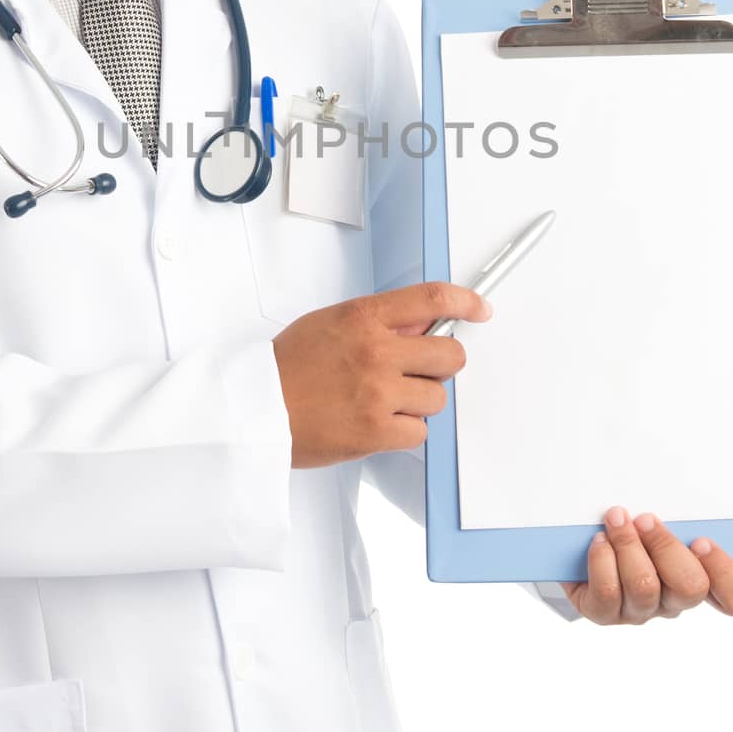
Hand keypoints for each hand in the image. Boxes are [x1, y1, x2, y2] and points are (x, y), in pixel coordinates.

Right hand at [272, 282, 489, 468]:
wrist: (254, 409)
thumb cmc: (286, 367)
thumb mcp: (330, 323)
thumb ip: (378, 323)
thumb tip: (421, 327)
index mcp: (364, 317)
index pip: (431, 300)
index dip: (465, 302)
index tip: (478, 310)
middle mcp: (376, 351)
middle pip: (449, 355)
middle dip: (442, 365)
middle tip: (420, 372)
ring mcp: (378, 393)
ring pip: (437, 398)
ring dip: (419, 402)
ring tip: (385, 402)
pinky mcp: (376, 431)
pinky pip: (419, 432)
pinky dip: (404, 431)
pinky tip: (378, 423)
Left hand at [559, 507, 732, 624]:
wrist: (577, 546)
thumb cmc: (629, 526)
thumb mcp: (658, 517)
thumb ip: (678, 514)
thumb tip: (682, 485)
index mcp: (700, 578)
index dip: (726, 573)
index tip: (701, 539)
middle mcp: (674, 601)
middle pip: (691, 587)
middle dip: (667, 547)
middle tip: (647, 520)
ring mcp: (640, 611)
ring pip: (645, 585)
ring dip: (629, 544)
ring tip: (616, 519)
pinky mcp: (604, 613)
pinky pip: (609, 591)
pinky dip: (603, 559)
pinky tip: (599, 540)